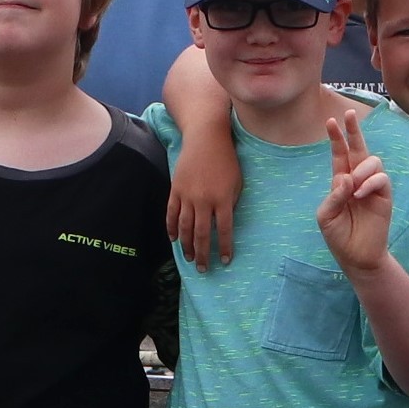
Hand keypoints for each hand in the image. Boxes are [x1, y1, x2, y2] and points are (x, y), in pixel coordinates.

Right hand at [168, 120, 243, 271]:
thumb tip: (223, 223)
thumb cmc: (227, 160)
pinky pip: (172, 213)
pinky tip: (174, 239)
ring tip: (189, 258)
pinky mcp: (176, 189)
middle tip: (203, 269)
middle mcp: (204, 201)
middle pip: (201, 234)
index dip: (223, 248)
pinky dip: (172, 228)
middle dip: (202, 254)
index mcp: (223, 199)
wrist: (206, 138)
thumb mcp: (237, 182)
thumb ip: (231, 203)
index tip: (224, 261)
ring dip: (186, 245)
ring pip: (184, 227)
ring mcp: (187, 196)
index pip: (223, 231)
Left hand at [314, 102, 393, 273]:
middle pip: (358, 148)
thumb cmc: (338, 235)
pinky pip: (381, 178)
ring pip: (372, 161)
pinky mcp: (384, 196)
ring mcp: (372, 187)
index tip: (331, 121)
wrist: (356, 256)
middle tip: (349, 113)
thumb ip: (334, 195)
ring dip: (361, 168)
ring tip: (353, 186)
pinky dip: (370, 182)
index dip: (336, 138)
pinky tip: (360, 194)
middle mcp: (357, 179)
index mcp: (340, 181)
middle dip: (354, 130)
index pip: (339, 154)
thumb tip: (346, 177)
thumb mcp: (326, 216)